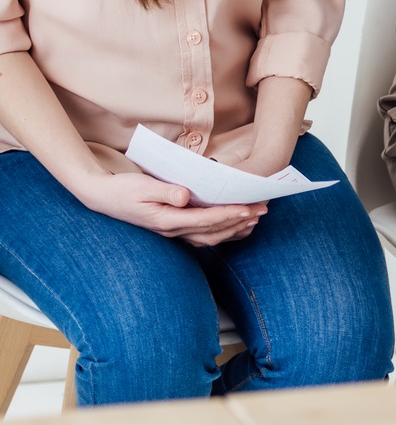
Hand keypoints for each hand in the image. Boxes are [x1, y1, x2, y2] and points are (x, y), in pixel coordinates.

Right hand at [77, 169, 262, 247]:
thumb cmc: (123, 189)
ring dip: (233, 230)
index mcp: (166, 220)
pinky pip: (202, 235)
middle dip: (239, 222)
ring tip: (254, 220)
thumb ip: (165, 191)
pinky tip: (234, 226)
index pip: (204, 220)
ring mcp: (172, 232)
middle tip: (262, 211)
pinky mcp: (173, 228)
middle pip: (212, 231)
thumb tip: (185, 196)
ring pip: (209, 237)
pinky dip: (221, 232)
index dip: (228, 215)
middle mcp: (172, 230)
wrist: (103, 197)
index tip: (248, 209)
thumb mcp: (142, 186)